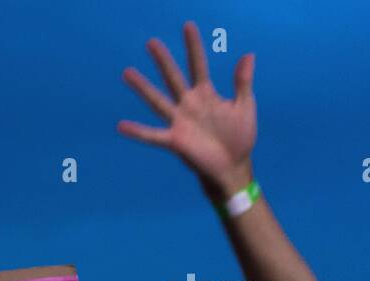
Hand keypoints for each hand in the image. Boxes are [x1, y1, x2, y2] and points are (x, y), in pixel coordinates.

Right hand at [119, 21, 256, 199]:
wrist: (234, 166)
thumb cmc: (240, 137)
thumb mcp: (245, 106)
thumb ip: (242, 82)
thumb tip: (248, 55)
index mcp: (206, 94)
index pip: (198, 65)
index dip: (194, 46)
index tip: (187, 26)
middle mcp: (189, 104)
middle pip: (173, 77)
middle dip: (164, 60)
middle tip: (152, 42)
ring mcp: (179, 121)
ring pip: (158, 101)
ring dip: (143, 88)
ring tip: (127, 72)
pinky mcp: (174, 141)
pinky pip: (153, 135)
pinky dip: (137, 131)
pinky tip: (121, 125)